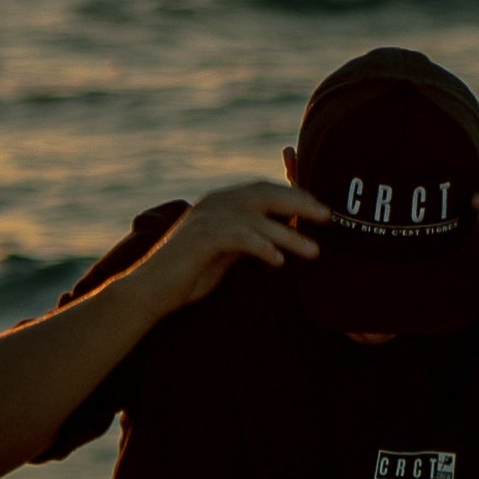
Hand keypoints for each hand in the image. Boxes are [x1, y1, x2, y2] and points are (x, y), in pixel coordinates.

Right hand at [141, 178, 329, 309]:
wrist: (151, 291)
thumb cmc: (189, 273)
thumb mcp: (226, 251)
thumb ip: (248, 236)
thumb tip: (283, 233)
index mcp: (221, 201)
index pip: (264, 188)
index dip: (294, 193)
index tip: (320, 206)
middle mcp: (215, 203)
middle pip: (265, 193)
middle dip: (300, 203)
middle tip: (327, 217)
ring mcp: (206, 218)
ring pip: (257, 218)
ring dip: (289, 235)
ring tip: (313, 251)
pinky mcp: (200, 238)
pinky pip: (238, 237)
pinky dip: (261, 246)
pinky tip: (278, 261)